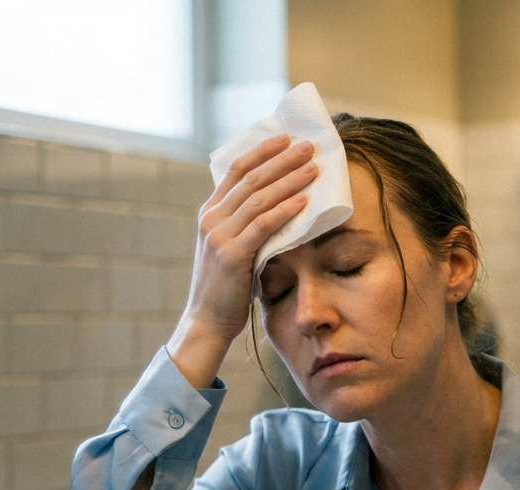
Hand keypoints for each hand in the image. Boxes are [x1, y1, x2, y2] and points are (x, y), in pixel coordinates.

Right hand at [168, 135, 316, 387]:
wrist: (206, 321)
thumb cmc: (225, 287)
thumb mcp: (232, 247)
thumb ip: (246, 225)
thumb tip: (279, 204)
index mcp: (209, 213)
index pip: (236, 170)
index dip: (261, 151)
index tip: (285, 138)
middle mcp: (211, 219)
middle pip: (251, 178)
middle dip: (282, 159)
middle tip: (308, 146)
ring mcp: (219, 236)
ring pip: (258, 198)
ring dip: (289, 180)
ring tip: (313, 168)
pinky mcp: (231, 255)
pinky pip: (263, 225)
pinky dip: (285, 210)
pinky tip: (304, 201)